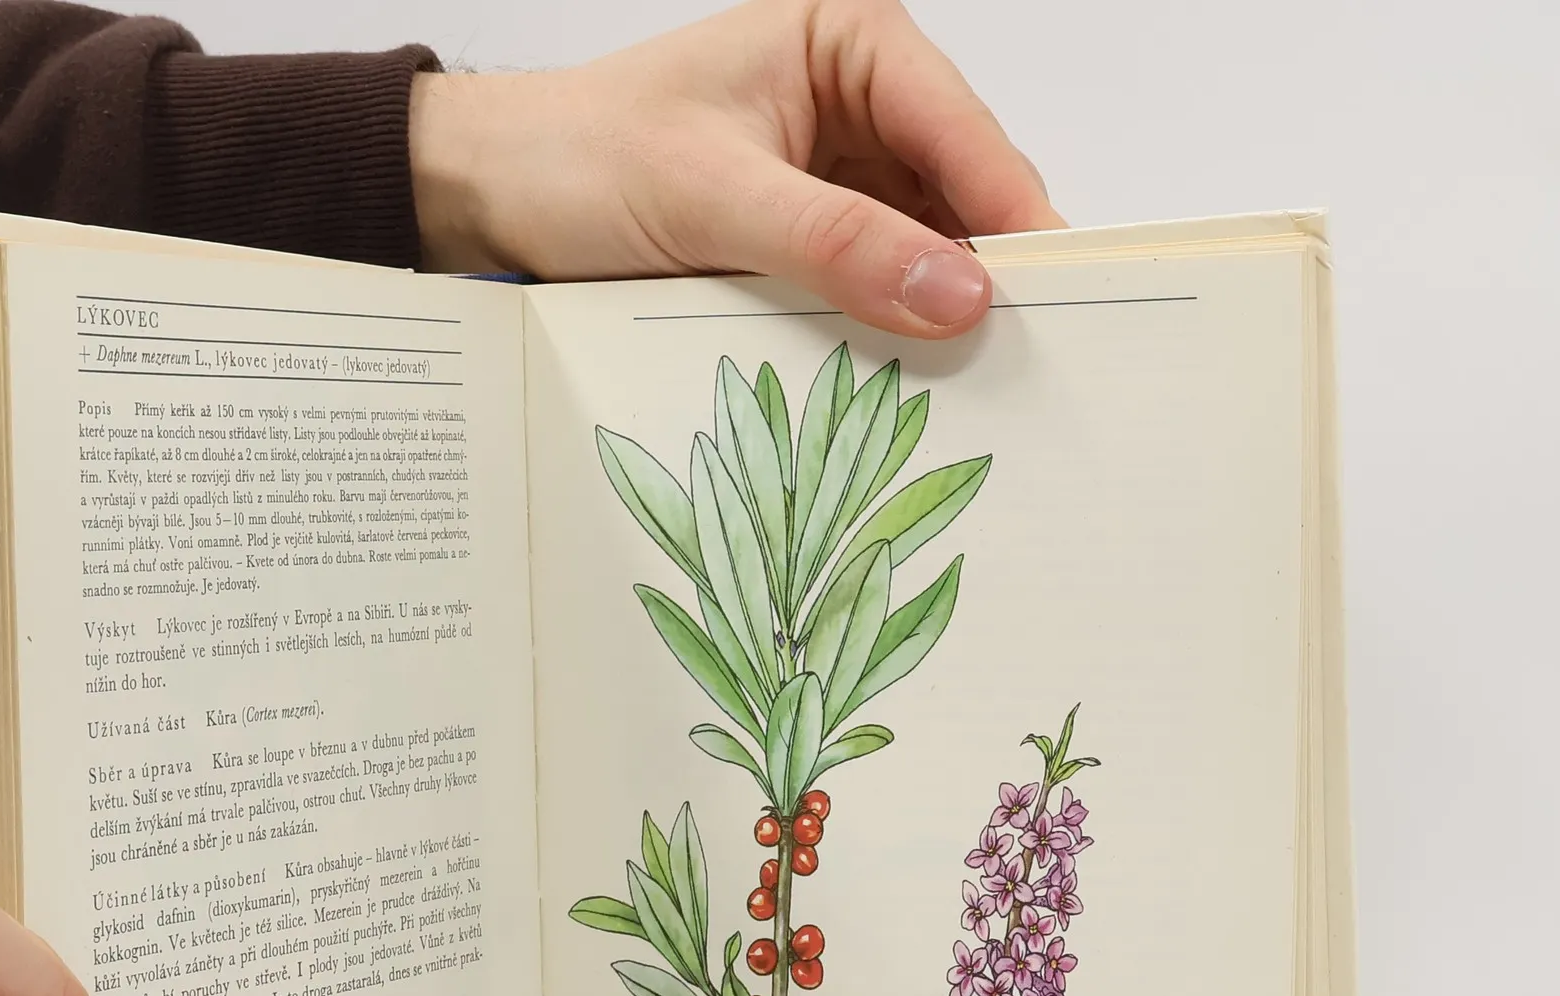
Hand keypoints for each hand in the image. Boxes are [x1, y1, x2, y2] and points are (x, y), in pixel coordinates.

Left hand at [409, 0, 1060, 338]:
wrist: (498, 197)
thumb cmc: (583, 161)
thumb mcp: (712, 199)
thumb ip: (837, 245)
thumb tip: (958, 294)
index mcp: (849, 43)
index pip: (962, 130)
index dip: (1014, 216)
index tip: (1061, 294)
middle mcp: (859, 103)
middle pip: (958, 195)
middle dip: (983, 273)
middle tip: (1029, 362)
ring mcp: (839, 176)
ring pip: (923, 250)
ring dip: (938, 315)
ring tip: (978, 387)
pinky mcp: (811, 240)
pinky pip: (874, 288)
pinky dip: (889, 332)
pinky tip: (909, 381)